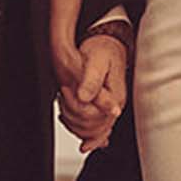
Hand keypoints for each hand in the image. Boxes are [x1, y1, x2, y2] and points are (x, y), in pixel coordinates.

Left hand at [56, 34, 126, 152]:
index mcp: (115, 98)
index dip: (74, 105)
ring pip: (88, 132)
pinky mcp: (102, 112)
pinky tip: (73, 127)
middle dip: (71, 113)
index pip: (92, 115)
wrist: (108, 47)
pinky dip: (81, 133)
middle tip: (64, 92)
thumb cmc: (104, 51)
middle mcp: (114, 108)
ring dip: (72, 120)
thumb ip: (91, 80)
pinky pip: (93, 133)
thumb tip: (84, 98)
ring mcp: (108, 112)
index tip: (66, 89)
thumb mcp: (97, 60)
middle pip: (89, 127)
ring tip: (66, 101)